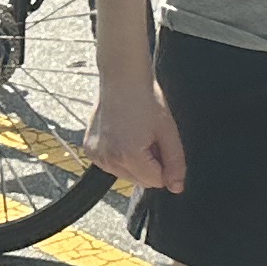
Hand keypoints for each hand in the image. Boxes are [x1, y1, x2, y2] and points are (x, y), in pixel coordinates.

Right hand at [87, 71, 184, 195]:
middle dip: (149, 164)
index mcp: (129, 156)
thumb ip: (175, 162)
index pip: (156, 181)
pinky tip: (122, 134)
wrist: (122, 77)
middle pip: (140, 180)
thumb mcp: (168, 131)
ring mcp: (97, 155)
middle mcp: (109, 160)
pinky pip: (111, 164)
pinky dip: (119, 155)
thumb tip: (176, 187)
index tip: (160, 142)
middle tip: (148, 135)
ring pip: (125, 174)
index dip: (164, 164)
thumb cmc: (146, 99)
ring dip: (134, 161)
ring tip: (135, 132)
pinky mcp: (90, 150)